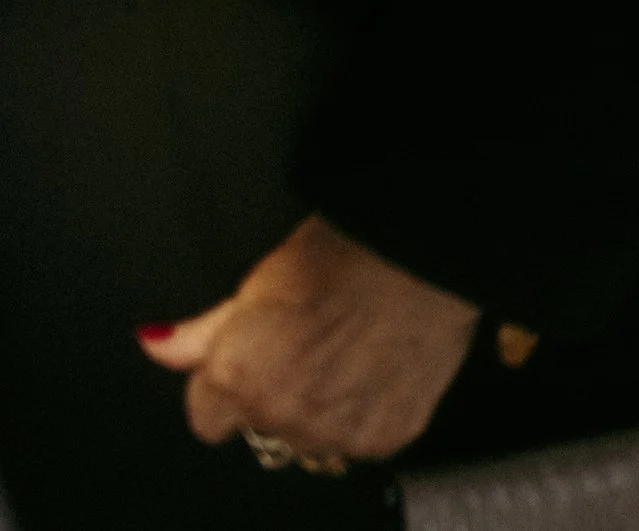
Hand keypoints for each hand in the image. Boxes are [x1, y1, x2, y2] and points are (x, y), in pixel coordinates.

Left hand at [139, 215, 479, 465]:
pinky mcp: (386, 436)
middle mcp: (282, 414)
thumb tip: (157, 344)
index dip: (234, 384)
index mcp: (239, 378)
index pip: (208, 418)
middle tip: (315, 347)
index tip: (261, 360)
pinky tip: (381, 369)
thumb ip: (203, 331)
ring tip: (353, 358)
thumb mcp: (261, 282)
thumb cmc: (346, 253)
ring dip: (323, 413)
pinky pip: (360, 441)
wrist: (427, 252)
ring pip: (312, 440)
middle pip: (262, 430)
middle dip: (279, 397)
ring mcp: (337, 431)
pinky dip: (368, 413)